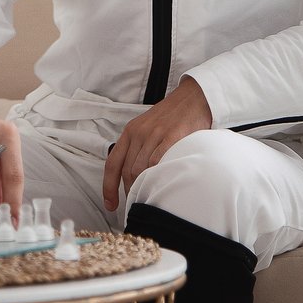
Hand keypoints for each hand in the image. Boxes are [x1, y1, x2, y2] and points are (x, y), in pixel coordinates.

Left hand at [102, 77, 211, 211]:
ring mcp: (154, 134)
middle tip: (138, 205)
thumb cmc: (172, 116)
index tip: (111, 205)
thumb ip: (138, 148)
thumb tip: (132, 178)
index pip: (112, 163)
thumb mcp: (148, 128)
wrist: (193, 98)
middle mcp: (139, 132)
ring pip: (141, 170)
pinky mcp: (171, 136)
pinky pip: (158, 162)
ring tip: (151, 200)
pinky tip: (161, 186)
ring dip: (144, 188)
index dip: (108, 187)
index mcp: (130, 131)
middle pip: (127, 171)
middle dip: (130, 192)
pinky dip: (157, 178)